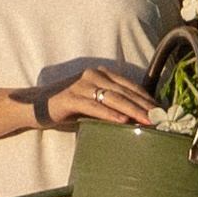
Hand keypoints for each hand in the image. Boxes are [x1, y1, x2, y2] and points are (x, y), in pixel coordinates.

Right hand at [41, 61, 156, 130]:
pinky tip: (123, 122)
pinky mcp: (71, 98)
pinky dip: (110, 115)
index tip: (162, 112)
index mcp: (101, 74)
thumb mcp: (91, 103)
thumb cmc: (67, 107)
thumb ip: (109, 105)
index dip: (147, 98)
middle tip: (161, 119)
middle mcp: (93, 75)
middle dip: (145, 106)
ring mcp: (81, 85)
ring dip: (133, 110)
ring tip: (148, 121)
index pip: (130, 86)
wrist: (34, 105)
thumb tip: (135, 119)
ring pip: (113, 98)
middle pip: (125, 92)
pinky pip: (94, 106)